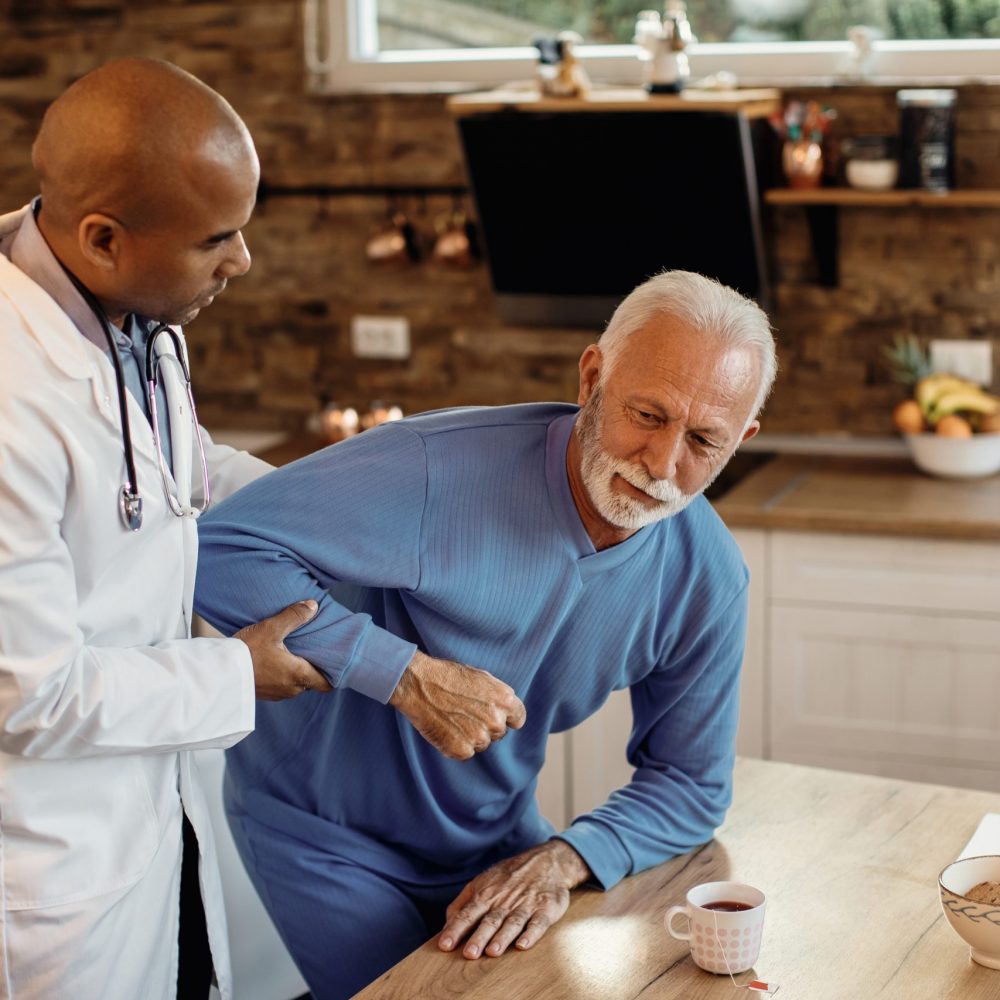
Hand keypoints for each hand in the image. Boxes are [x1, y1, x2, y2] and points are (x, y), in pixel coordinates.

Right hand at [235, 600, 331, 700]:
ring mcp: (276, 694)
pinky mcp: (263, 694)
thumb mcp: (271, 629)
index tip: (333, 659)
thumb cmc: (245, 652)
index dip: (333, 673)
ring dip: (295, 670)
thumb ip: (294, 616)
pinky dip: (281, 674)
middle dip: (312, 667)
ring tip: (291, 652)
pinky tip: (273, 660)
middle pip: (311, 681)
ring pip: (295, 683)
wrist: (216, 673)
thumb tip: (313, 606)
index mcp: (299, 675)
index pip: (327, 683)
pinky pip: (280, 685)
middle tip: (311, 649)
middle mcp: (291, 689)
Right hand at [389, 650, 525, 759]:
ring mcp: (479, 737)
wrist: (419, 683)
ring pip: (481, 744)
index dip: (507, 718)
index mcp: (505, 700)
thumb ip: (498, 696)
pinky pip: (465, 753)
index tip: (496, 717)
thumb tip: (506, 708)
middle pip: (499, 733)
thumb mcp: (482, 677)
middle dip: (486, 726)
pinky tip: (445, 728)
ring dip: (470, 736)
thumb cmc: (448, 675)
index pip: (518, 719)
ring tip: (452, 718)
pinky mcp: (461, 750)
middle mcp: (496, 721)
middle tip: (465, 713)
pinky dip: (456, 745)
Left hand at [438, 840, 590, 958]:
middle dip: (479, 937)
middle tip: (469, 954)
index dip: (456, 930)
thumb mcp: (481, 882)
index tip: (444, 945)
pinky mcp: (545, 909)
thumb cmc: (508, 877)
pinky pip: (538, 923)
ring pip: (512, 922)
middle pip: (490, 920)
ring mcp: (525, 905)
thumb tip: (445, 926)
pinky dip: (531, 934)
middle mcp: (504, 901)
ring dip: (502, 937)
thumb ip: (462, 903)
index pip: (467, 914)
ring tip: (492, 952)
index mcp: (486, 895)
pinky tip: (523, 945)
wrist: (545, 861)